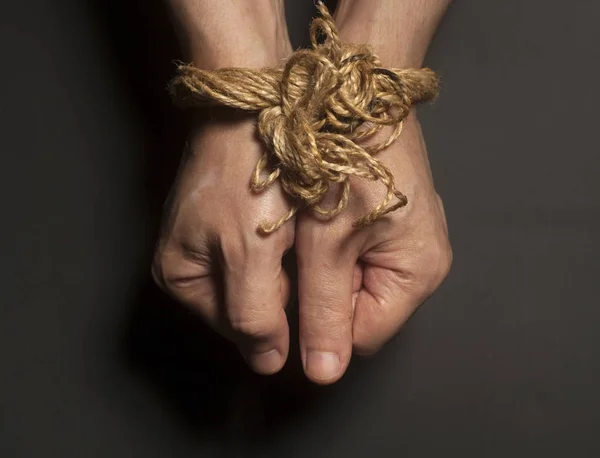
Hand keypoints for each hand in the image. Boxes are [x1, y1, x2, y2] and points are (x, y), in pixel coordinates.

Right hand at [152, 111, 294, 374]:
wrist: (258, 98)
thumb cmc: (248, 172)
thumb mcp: (247, 253)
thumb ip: (254, 316)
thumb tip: (267, 363)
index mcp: (181, 278)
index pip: (240, 330)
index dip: (277, 318)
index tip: (298, 282)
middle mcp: (193, 263)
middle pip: (252, 305)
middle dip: (284, 288)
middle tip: (296, 249)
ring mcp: (214, 238)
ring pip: (267, 279)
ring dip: (290, 266)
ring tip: (296, 230)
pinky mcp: (238, 216)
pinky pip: (270, 250)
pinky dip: (290, 245)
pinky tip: (297, 220)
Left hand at [295, 112, 451, 383]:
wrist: (356, 92)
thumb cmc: (344, 159)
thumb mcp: (326, 243)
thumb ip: (322, 310)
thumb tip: (324, 374)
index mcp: (416, 273)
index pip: (359, 336)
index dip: (318, 324)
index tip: (287, 293)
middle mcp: (422, 263)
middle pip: (358, 311)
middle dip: (319, 292)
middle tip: (294, 254)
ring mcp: (407, 241)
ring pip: (352, 284)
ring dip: (321, 268)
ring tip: (303, 232)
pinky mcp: (390, 223)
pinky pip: (354, 257)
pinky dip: (327, 249)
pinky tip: (313, 222)